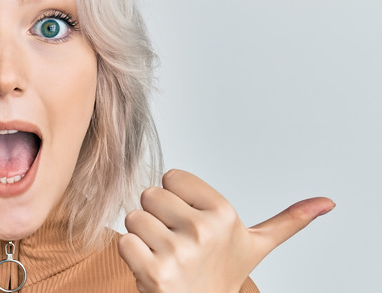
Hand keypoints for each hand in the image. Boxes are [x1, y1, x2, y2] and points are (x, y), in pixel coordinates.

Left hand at [117, 169, 333, 292]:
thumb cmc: (223, 274)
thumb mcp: (256, 246)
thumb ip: (287, 221)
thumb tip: (327, 203)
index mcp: (225, 213)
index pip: (171, 176)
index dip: (175, 199)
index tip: (190, 222)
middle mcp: (204, 230)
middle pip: (149, 194)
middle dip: (155, 217)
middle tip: (174, 241)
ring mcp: (179, 252)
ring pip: (133, 217)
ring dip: (141, 236)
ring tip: (163, 254)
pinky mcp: (154, 272)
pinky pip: (123, 241)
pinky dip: (131, 254)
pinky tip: (150, 267)